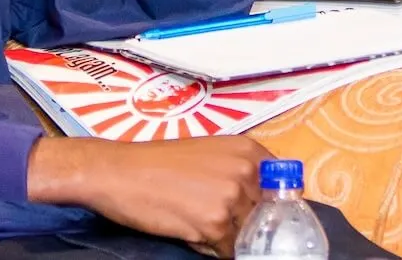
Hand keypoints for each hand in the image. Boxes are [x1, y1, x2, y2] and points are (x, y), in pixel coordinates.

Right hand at [28, 136, 271, 256]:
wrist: (118, 173)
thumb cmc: (157, 163)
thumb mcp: (208, 155)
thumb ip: (238, 173)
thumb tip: (263, 205)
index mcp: (248, 151)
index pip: (283, 188)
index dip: (272, 207)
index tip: (262, 217)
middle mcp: (245, 171)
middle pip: (266, 216)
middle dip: (247, 225)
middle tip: (220, 222)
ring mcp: (232, 198)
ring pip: (247, 235)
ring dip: (228, 238)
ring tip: (199, 224)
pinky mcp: (215, 224)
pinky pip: (227, 250)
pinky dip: (212, 249)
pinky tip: (191, 233)